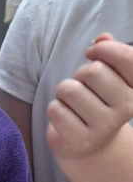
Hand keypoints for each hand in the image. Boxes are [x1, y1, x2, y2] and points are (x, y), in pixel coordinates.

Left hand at [47, 33, 132, 158]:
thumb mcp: (107, 76)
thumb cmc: (96, 101)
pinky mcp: (82, 140)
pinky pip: (56, 110)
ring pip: (69, 90)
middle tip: (82, 87)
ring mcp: (105, 126)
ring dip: (63, 93)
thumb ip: (108, 53)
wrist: (90, 144)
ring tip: (72, 103)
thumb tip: (103, 37)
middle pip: (93, 71)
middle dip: (79, 74)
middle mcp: (126, 108)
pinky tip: (66, 119)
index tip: (93, 53)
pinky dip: (55, 110)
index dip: (104, 49)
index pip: (127, 58)